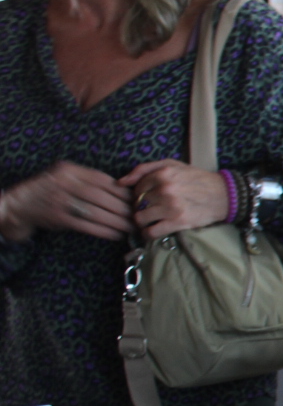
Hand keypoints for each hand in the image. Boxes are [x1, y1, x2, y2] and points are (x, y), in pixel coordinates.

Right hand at [0, 161, 134, 241]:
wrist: (22, 203)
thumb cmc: (52, 190)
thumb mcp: (67, 176)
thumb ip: (88, 180)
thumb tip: (123, 190)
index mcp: (70, 170)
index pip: (102, 179)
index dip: (121, 190)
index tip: (135, 199)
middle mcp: (64, 183)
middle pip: (101, 196)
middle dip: (122, 208)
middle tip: (138, 216)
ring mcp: (60, 201)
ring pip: (95, 212)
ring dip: (117, 222)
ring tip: (131, 228)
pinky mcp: (58, 218)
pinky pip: (85, 226)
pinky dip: (103, 231)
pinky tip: (116, 235)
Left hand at [121, 160, 232, 239]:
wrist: (224, 195)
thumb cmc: (197, 179)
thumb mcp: (173, 165)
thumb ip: (145, 169)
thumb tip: (120, 182)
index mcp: (163, 174)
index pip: (136, 189)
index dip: (140, 195)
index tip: (149, 198)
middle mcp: (165, 190)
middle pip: (137, 204)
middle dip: (141, 208)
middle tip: (152, 210)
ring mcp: (171, 207)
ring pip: (140, 219)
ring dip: (143, 222)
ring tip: (152, 220)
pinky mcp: (178, 222)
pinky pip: (151, 232)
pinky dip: (148, 234)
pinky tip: (154, 230)